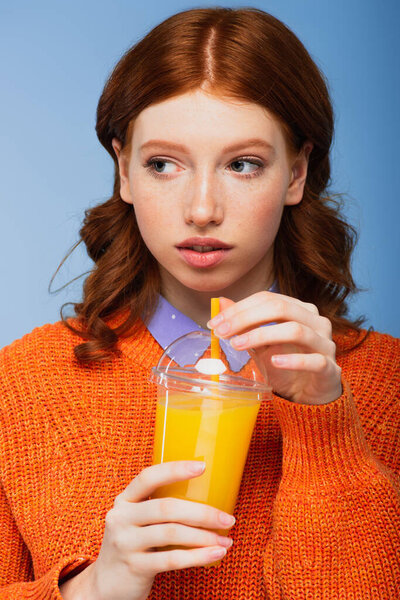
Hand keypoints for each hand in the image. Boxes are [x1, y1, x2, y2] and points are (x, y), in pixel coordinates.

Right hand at [60, 461, 233, 599]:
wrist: (105, 586)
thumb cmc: (133, 546)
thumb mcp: (136, 521)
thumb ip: (157, 508)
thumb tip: (207, 498)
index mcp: (124, 500)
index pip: (148, 477)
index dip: (175, 469)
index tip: (202, 466)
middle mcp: (121, 518)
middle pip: (166, 508)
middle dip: (202, 512)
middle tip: (227, 519)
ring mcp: (125, 543)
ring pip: (172, 534)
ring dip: (204, 537)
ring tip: (225, 540)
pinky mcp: (134, 567)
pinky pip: (171, 560)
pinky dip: (198, 557)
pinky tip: (215, 554)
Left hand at [207, 292, 341, 405]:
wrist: (311, 394)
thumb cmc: (286, 364)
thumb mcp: (261, 343)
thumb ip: (245, 323)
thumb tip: (221, 302)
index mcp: (300, 309)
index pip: (268, 298)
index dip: (239, 308)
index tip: (214, 322)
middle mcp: (316, 321)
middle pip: (281, 308)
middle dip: (246, 318)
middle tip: (222, 332)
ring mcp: (325, 344)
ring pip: (296, 330)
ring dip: (262, 335)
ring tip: (238, 345)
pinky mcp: (330, 369)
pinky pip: (314, 361)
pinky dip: (293, 360)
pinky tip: (274, 361)